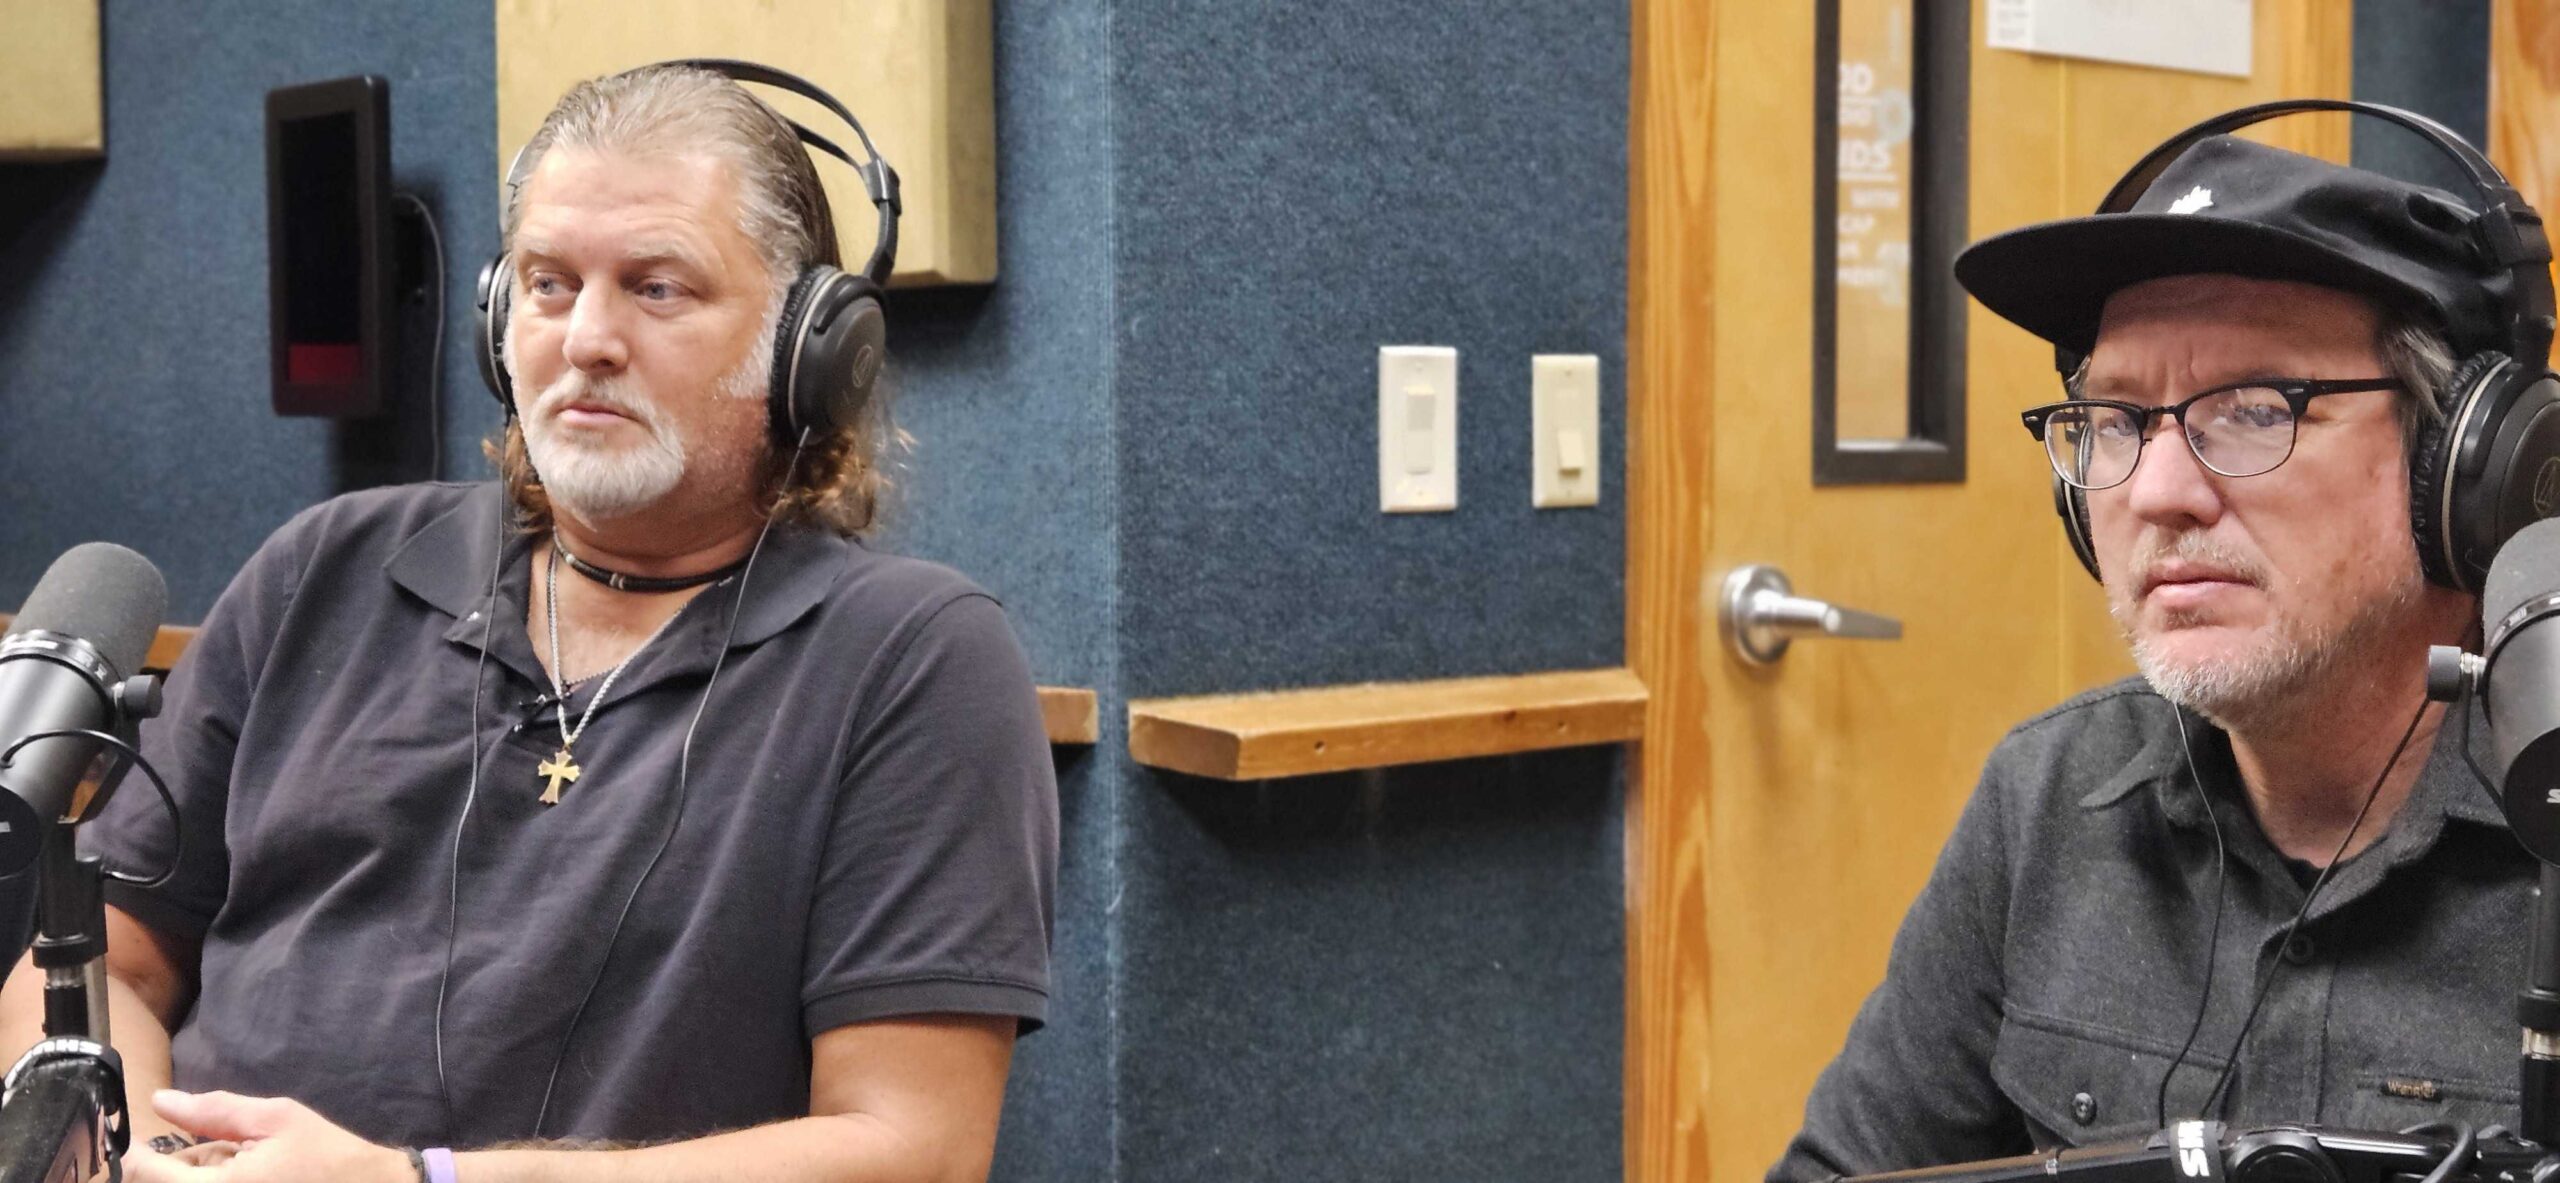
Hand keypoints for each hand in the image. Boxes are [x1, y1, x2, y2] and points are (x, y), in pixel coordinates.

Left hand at [123, 1090, 412, 1182]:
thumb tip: (161, 1101)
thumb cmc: (325, 1155)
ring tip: (243, 1166)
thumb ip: (214, 1110)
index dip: (138, 1155)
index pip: (146, 1174)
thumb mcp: (275, 1119)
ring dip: (196, 1177)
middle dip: (177, 1168)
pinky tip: (250, 1177)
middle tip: (220, 1153)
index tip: (145, 1142)